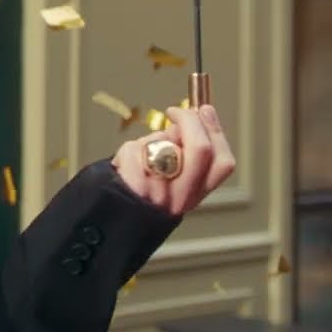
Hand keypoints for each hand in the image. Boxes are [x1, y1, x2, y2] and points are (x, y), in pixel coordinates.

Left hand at [111, 105, 235, 215]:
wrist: (109, 222)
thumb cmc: (138, 197)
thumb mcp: (171, 182)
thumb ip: (183, 156)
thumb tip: (186, 122)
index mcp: (195, 194)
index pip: (222, 162)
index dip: (216, 131)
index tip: (203, 109)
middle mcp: (181, 197)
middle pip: (200, 148)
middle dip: (189, 121)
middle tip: (174, 112)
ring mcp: (158, 193)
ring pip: (164, 145)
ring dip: (151, 140)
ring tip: (143, 153)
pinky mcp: (132, 188)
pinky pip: (134, 150)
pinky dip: (128, 151)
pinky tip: (125, 163)